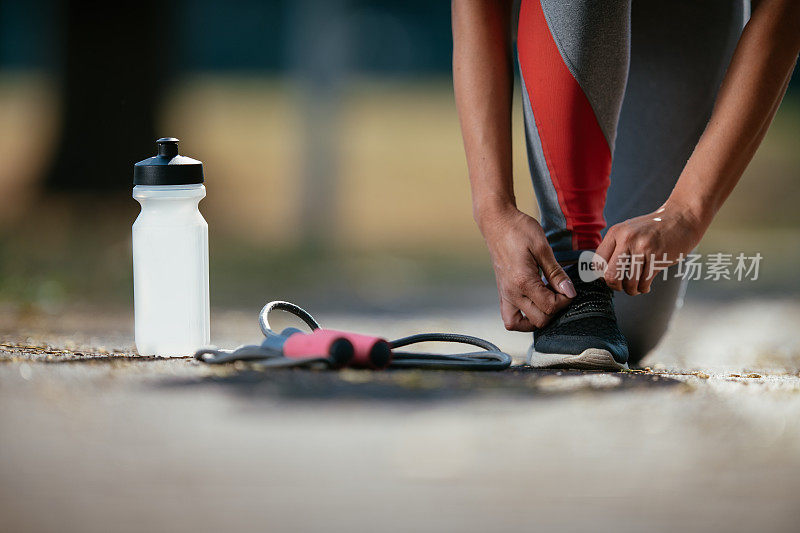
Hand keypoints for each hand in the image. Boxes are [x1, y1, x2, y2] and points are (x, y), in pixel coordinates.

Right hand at [478, 207, 575, 330]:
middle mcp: (511, 292)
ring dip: (537, 318)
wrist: (497, 222)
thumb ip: (556, 273)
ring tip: (546, 301)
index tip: (569, 289)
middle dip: (554, 310)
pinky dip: (523, 318)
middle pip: (539, 320)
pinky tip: (534, 304)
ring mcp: (504, 294)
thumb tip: (569, 292)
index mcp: (522, 281)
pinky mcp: (502, 292)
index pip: (549, 306)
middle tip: (559, 292)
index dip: (565, 301)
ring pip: (521, 325)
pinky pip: (509, 318)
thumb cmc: (518, 230)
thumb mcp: (542, 247)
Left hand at [596, 202, 707, 294]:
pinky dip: (644, 288)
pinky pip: (644, 282)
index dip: (602, 275)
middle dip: (615, 286)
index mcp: (616, 232)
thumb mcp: (629, 230)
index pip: (597, 262)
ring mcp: (643, 248)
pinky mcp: (658, 257)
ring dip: (631, 290)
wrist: (682, 217)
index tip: (610, 278)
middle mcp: (626, 239)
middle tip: (621, 287)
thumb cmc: (654, 228)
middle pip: (610, 275)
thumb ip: (615, 246)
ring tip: (636, 288)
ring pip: (629, 282)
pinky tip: (646, 285)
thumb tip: (601, 273)